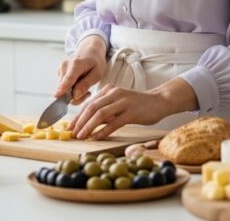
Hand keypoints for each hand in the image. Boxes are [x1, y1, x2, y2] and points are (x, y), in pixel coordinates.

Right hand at [55, 36, 108, 104]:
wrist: (89, 51)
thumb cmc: (95, 62)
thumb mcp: (97, 74)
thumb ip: (86, 84)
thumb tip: (75, 96)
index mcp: (76, 64)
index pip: (68, 79)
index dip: (62, 89)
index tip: (57, 96)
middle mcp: (65, 66)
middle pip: (65, 88)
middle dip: (75, 96)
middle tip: (88, 93)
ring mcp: (61, 69)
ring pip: (63, 89)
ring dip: (74, 93)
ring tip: (85, 87)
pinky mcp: (59, 72)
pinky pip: (63, 87)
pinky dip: (71, 89)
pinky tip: (79, 83)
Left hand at [69, 78, 197, 139]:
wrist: (159, 101)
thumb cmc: (138, 105)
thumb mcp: (118, 104)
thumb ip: (105, 111)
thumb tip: (89, 123)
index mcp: (109, 91)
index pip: (88, 103)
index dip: (78, 116)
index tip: (70, 127)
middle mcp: (114, 94)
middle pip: (91, 108)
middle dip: (80, 122)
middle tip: (73, 133)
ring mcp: (123, 102)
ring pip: (100, 114)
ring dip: (89, 126)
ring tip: (81, 136)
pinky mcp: (132, 112)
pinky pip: (114, 122)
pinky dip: (104, 131)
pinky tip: (96, 137)